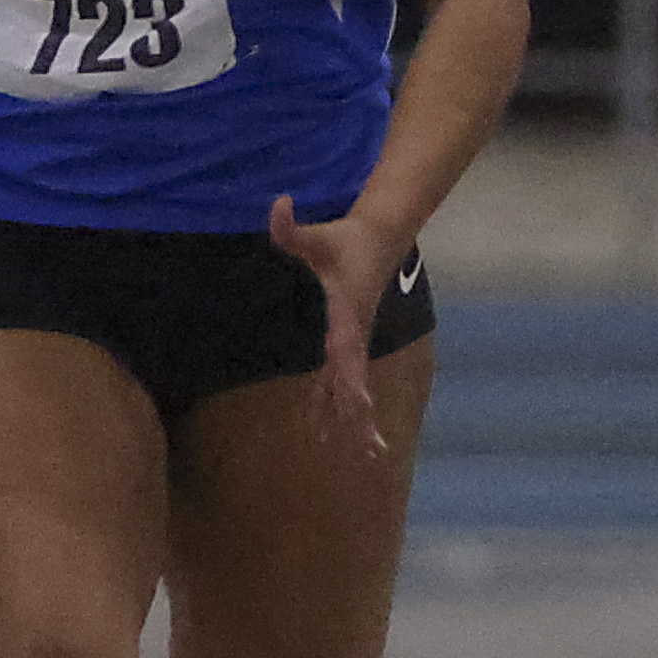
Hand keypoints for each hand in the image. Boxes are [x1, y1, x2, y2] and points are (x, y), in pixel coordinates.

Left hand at [267, 194, 405, 455]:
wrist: (379, 237)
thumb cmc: (346, 238)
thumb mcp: (316, 233)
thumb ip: (290, 226)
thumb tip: (278, 204)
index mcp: (347, 316)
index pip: (348, 352)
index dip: (352, 377)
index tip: (360, 402)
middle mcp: (354, 334)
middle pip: (356, 381)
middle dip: (362, 414)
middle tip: (370, 448)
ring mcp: (354, 340)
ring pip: (353, 386)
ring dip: (355, 418)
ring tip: (365, 454)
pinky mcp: (348, 340)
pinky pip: (341, 378)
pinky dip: (336, 403)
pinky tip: (329, 429)